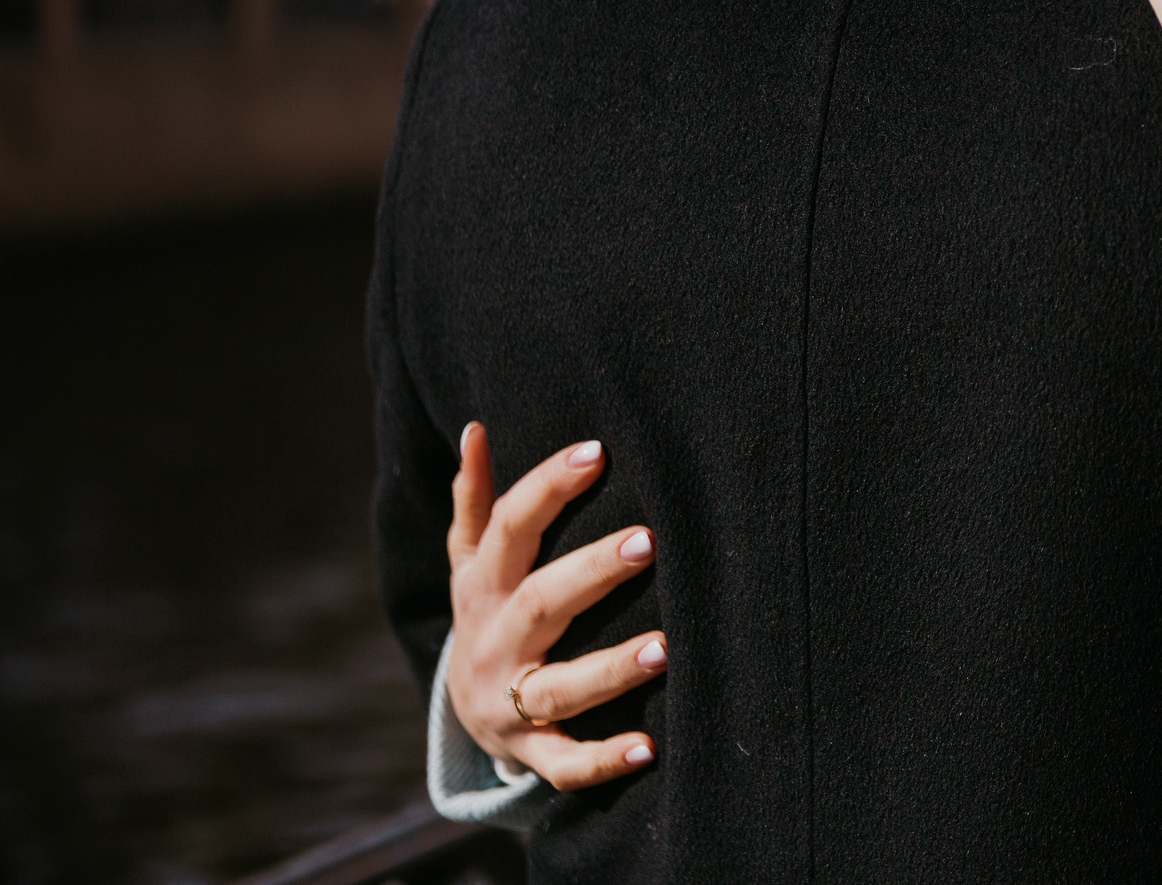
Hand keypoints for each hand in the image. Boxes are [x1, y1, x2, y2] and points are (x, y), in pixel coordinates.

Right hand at [445, 422, 666, 788]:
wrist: (464, 712)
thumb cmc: (490, 613)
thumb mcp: (472, 563)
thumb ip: (477, 502)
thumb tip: (475, 430)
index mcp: (482, 588)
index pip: (511, 529)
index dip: (548, 488)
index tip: (598, 451)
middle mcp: (493, 643)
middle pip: (540, 604)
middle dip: (591, 573)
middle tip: (647, 541)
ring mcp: (508, 702)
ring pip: (559, 689)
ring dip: (611, 669)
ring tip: (665, 646)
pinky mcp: (529, 751)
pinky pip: (565, 762)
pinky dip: (604, 760)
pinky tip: (651, 746)